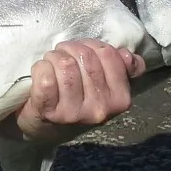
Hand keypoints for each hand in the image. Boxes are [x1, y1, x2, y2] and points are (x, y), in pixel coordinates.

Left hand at [11, 39, 144, 142]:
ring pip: (65, 64)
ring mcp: (74, 113)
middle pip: (85, 57)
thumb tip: (129, 56)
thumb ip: (120, 68)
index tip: (81, 51)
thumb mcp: (103, 85)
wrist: (44, 126)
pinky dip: (40, 68)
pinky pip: (46, 77)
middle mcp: (100, 108)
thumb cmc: (75, 98)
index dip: (91, 45)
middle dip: (70, 49)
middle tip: (62, 55)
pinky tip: (41, 73)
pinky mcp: (49, 112)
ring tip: (51, 63)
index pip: (108, 54)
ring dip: (54, 57)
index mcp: (119, 99)